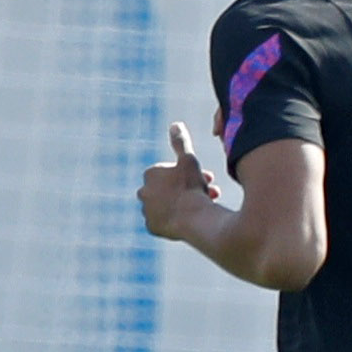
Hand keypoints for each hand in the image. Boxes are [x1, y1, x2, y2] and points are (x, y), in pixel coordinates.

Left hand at [137, 122, 219, 242]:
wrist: (193, 219)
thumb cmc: (191, 188)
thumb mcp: (189, 161)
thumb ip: (181, 143)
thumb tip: (175, 124)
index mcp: (150, 174)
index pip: (171, 172)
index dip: (189, 174)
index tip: (205, 178)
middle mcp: (143, 192)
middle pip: (170, 189)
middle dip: (187, 189)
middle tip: (208, 193)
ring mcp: (146, 211)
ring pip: (169, 205)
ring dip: (183, 204)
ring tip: (202, 208)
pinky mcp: (152, 227)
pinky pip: (166, 222)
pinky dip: (177, 220)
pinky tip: (191, 220)